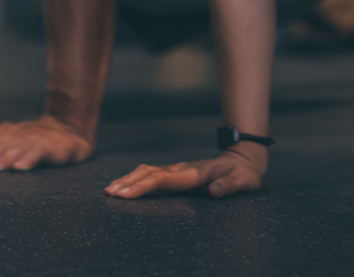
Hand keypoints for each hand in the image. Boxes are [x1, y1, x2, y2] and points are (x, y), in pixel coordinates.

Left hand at [0, 114, 93, 172]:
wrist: (67, 130)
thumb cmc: (31, 141)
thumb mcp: (7, 142)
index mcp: (3, 134)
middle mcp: (15, 134)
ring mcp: (32, 140)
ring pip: (14, 149)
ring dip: (2, 158)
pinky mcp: (50, 148)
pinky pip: (38, 153)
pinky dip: (29, 158)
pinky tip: (21, 167)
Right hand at [104, 148, 263, 199]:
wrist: (244, 159)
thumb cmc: (243, 174)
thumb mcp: (243, 181)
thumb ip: (229, 186)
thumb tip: (214, 191)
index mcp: (195, 173)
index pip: (164, 180)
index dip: (144, 186)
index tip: (126, 194)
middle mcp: (183, 169)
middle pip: (151, 174)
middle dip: (129, 183)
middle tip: (109, 193)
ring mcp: (179, 170)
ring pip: (149, 172)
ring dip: (130, 179)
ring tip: (110, 189)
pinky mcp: (178, 173)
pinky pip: (153, 174)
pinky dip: (137, 178)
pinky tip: (126, 184)